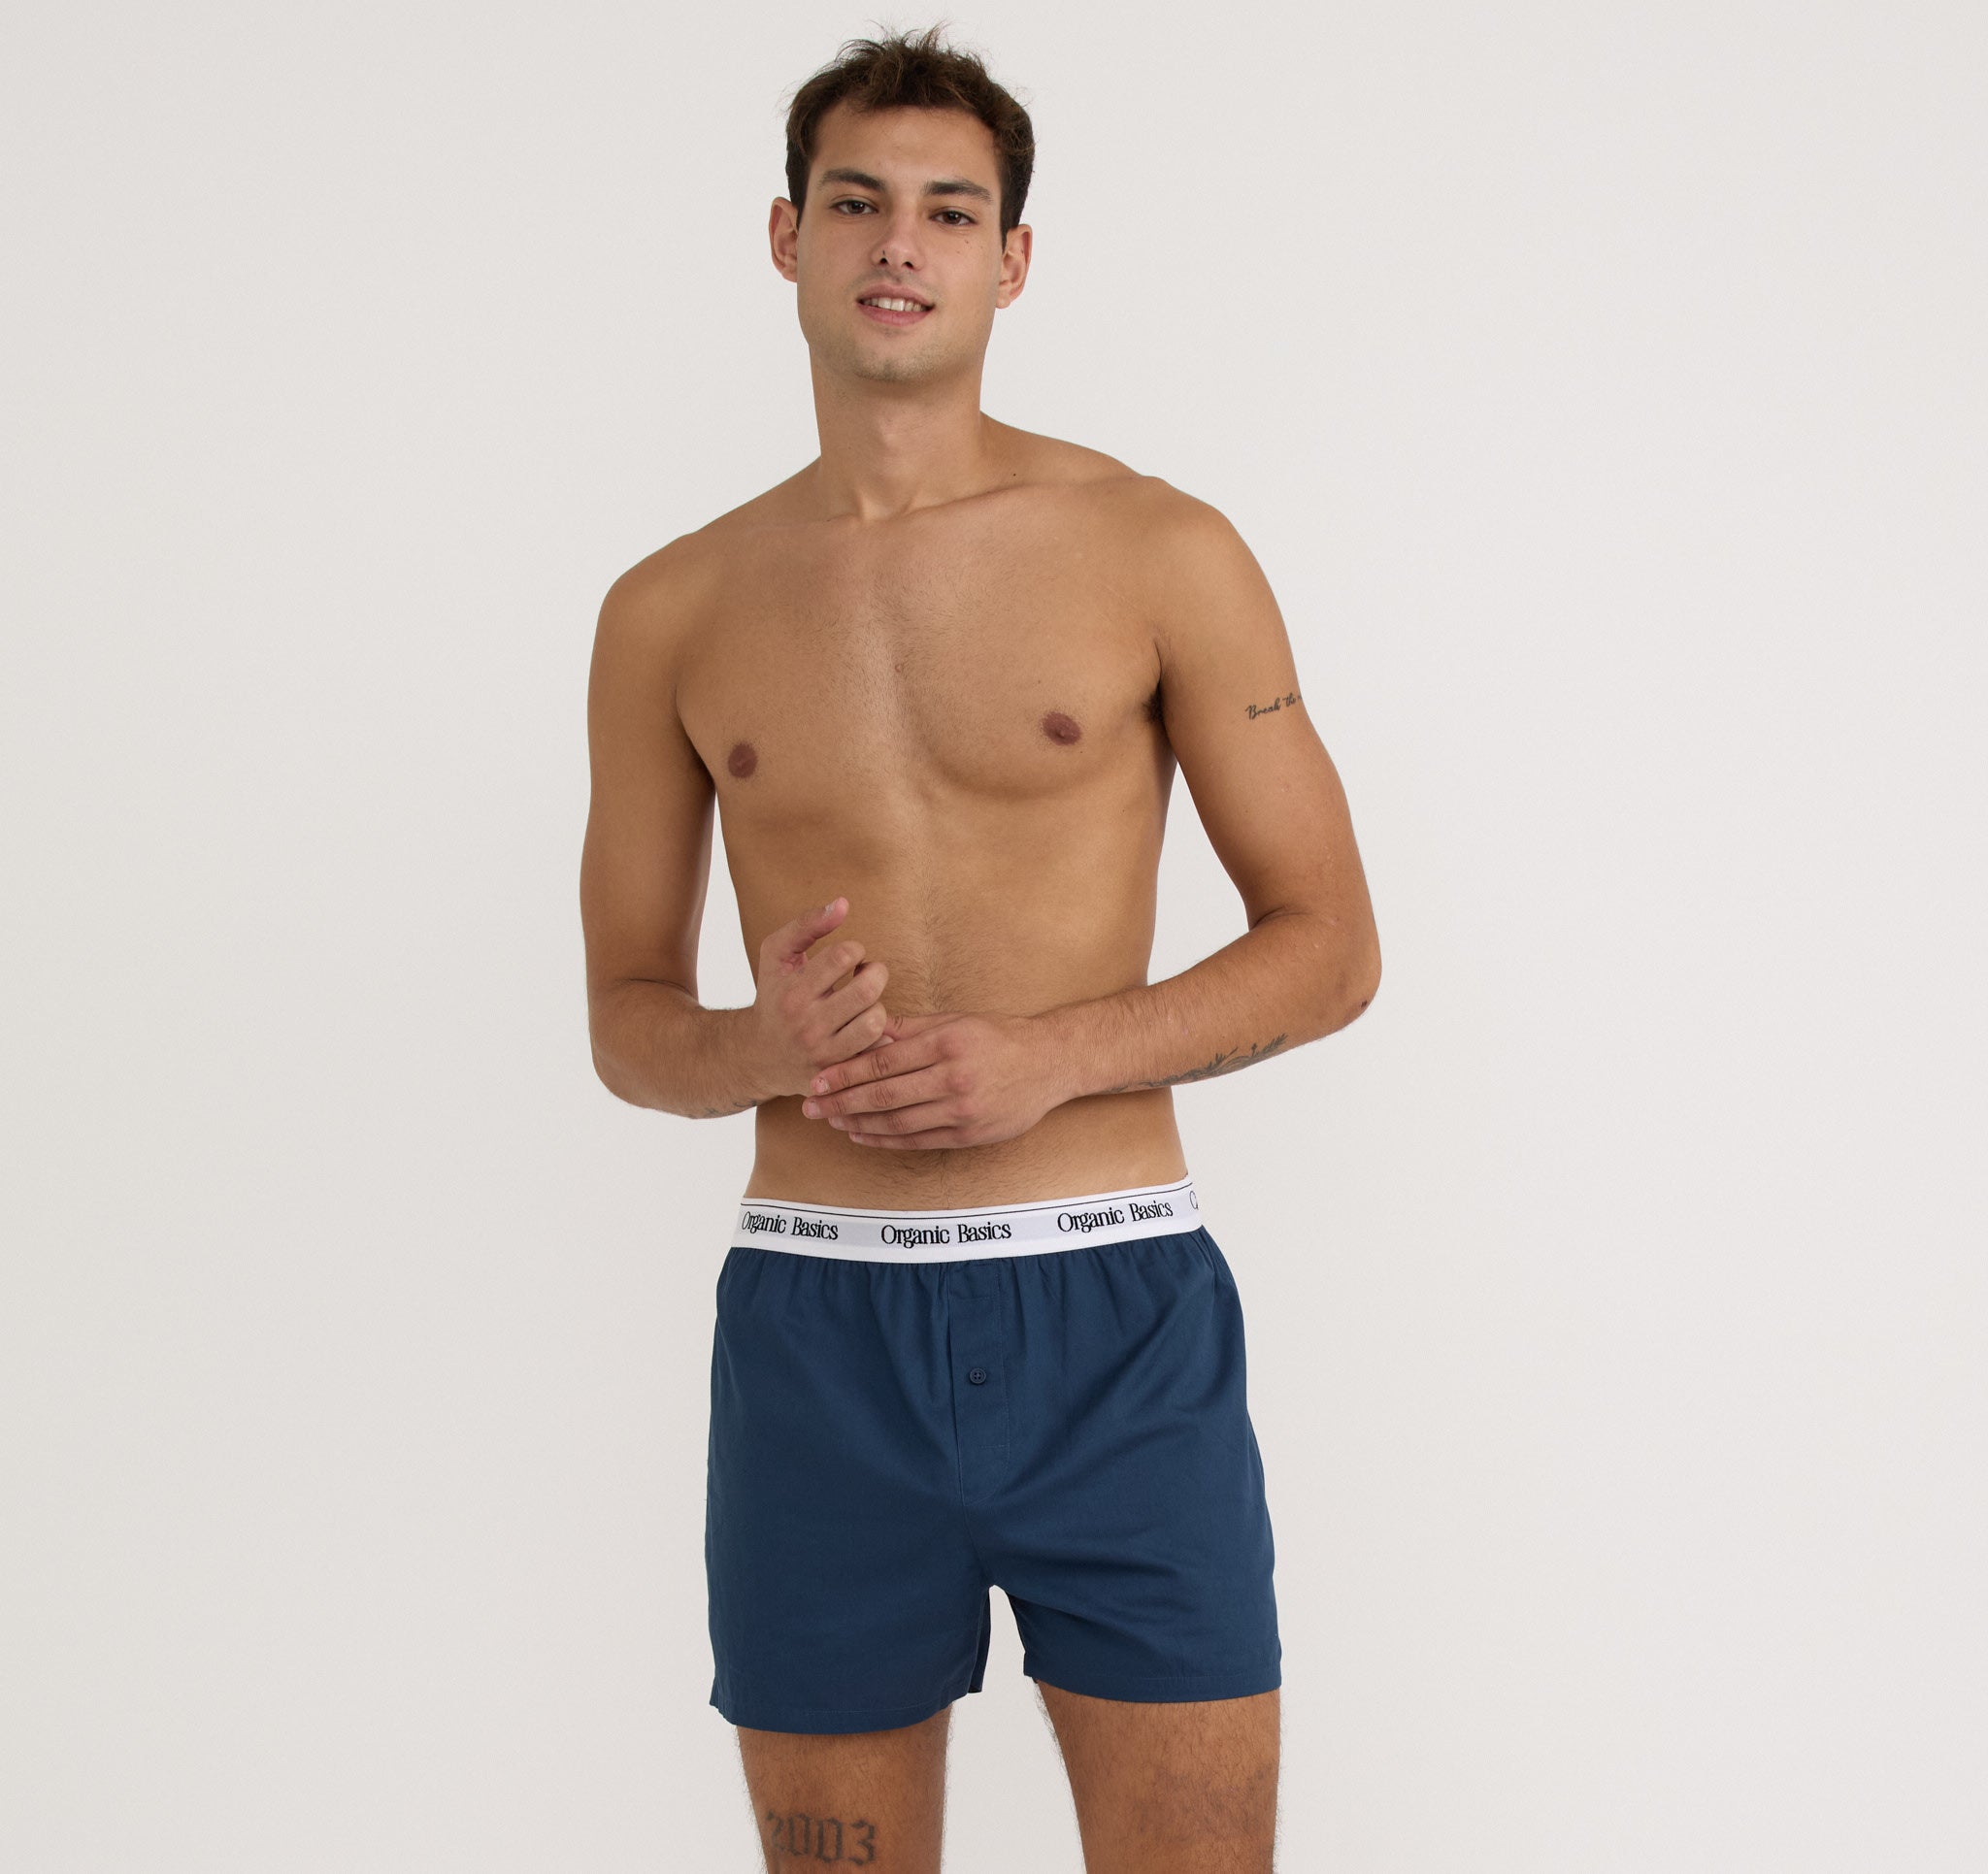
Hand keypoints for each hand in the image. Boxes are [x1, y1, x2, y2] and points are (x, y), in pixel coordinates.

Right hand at [747, 897, 893, 1098]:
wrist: (757, 1055)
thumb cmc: (773, 994)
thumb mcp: (776, 954)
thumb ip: (807, 924)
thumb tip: (843, 903)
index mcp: (792, 991)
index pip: (843, 956)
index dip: (855, 949)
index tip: (850, 957)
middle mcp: (806, 1024)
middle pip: (866, 989)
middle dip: (876, 973)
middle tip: (867, 974)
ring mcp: (823, 1053)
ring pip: (876, 1021)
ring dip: (879, 1005)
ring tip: (866, 1002)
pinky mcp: (838, 1074)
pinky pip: (876, 1051)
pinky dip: (880, 1036)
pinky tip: (865, 1027)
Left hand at [798, 1011, 1066, 1149]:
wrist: (1050, 1063)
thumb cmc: (999, 1036)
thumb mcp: (955, 1021)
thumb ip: (909, 1030)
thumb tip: (866, 1030)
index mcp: (947, 1043)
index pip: (884, 1062)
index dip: (846, 1073)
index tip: (818, 1079)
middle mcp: (954, 1078)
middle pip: (884, 1096)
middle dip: (842, 1102)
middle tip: (811, 1106)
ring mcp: (962, 1110)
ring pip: (897, 1122)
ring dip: (858, 1124)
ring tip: (832, 1121)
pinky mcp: (969, 1134)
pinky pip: (918, 1140)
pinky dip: (886, 1139)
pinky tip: (863, 1135)